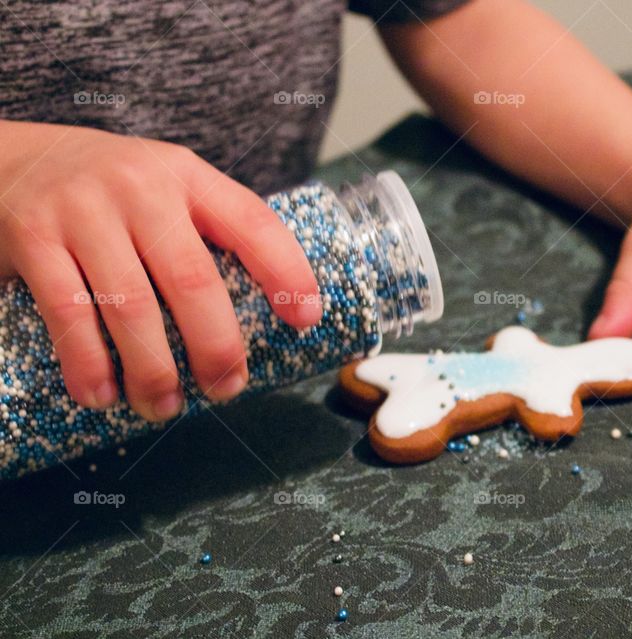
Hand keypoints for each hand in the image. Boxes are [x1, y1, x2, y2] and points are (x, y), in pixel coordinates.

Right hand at [0, 121, 322, 419]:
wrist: (11, 157)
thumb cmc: (108, 191)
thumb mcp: (165, 188)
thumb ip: (205, 232)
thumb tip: (263, 314)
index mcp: (188, 176)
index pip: (252, 222)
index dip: (286, 272)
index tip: (306, 319)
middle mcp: (141, 187)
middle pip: (193, 279)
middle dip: (216, 346)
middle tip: (226, 388)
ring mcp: (84, 210)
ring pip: (132, 306)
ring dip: (153, 370)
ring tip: (164, 407)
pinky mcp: (34, 237)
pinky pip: (68, 313)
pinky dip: (88, 363)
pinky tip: (102, 394)